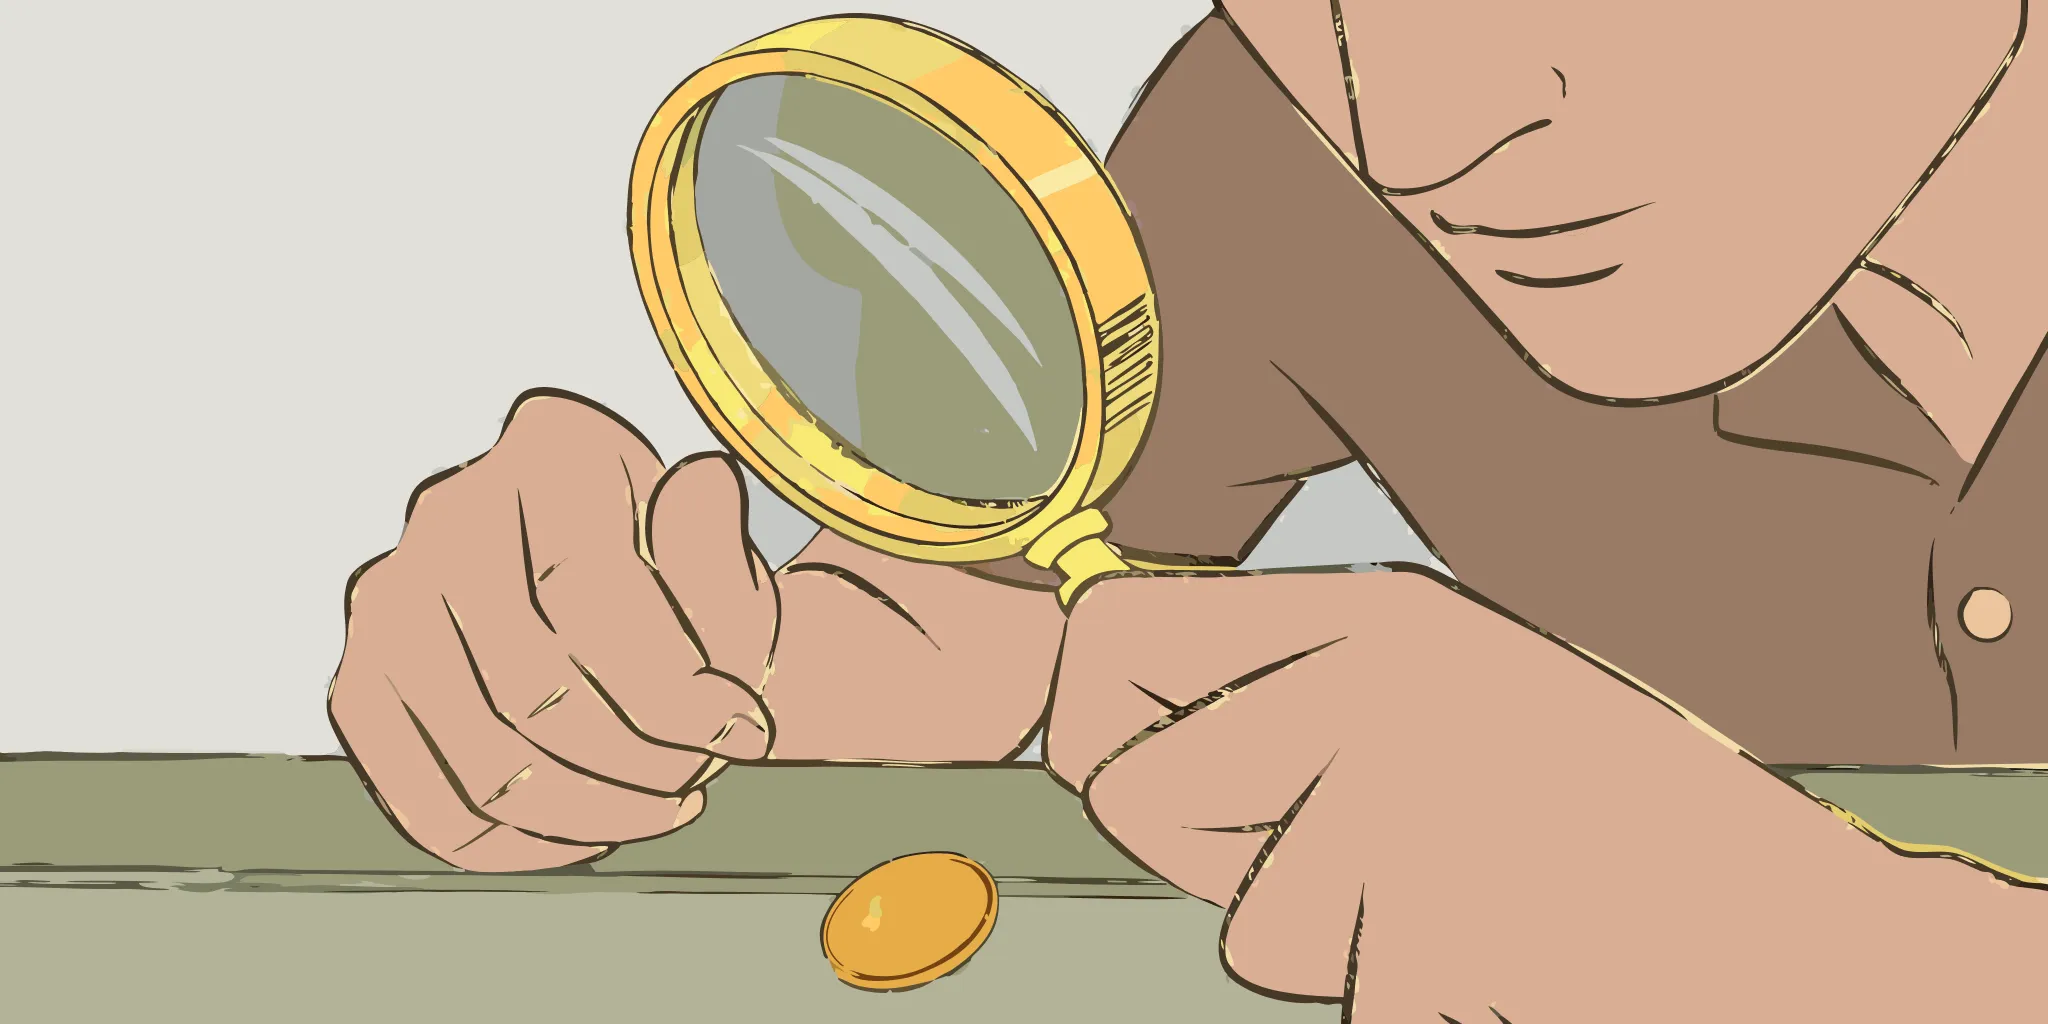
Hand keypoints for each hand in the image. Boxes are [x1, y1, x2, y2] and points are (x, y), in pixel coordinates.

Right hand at [330, 390, 777, 870]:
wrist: (627, 605)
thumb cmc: (678, 579)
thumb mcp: (725, 554)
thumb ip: (719, 543)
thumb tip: (702, 489)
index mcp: (549, 448)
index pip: (597, 596)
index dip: (681, 690)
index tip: (747, 734)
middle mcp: (451, 508)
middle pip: (534, 688)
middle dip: (637, 759)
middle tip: (697, 778)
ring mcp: (389, 597)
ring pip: (483, 759)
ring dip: (589, 809)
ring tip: (655, 805)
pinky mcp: (362, 683)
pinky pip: (425, 801)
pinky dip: (516, 845)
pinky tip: (587, 832)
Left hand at [1047, 569, 2032, 1021]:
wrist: (1788, 920)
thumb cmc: (1604, 818)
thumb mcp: (1442, 691)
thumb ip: (1285, 692)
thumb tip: (1093, 729)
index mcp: (1369, 615)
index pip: (1107, 631)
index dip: (1095, 723)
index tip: (1148, 773)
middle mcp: (1370, 681)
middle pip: (1131, 792)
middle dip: (1212, 857)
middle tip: (1359, 855)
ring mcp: (1403, 797)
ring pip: (1237, 929)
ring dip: (1329, 946)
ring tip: (1462, 896)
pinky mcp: (1433, 921)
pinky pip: (1340, 1000)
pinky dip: (1406, 1000)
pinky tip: (1496, 950)